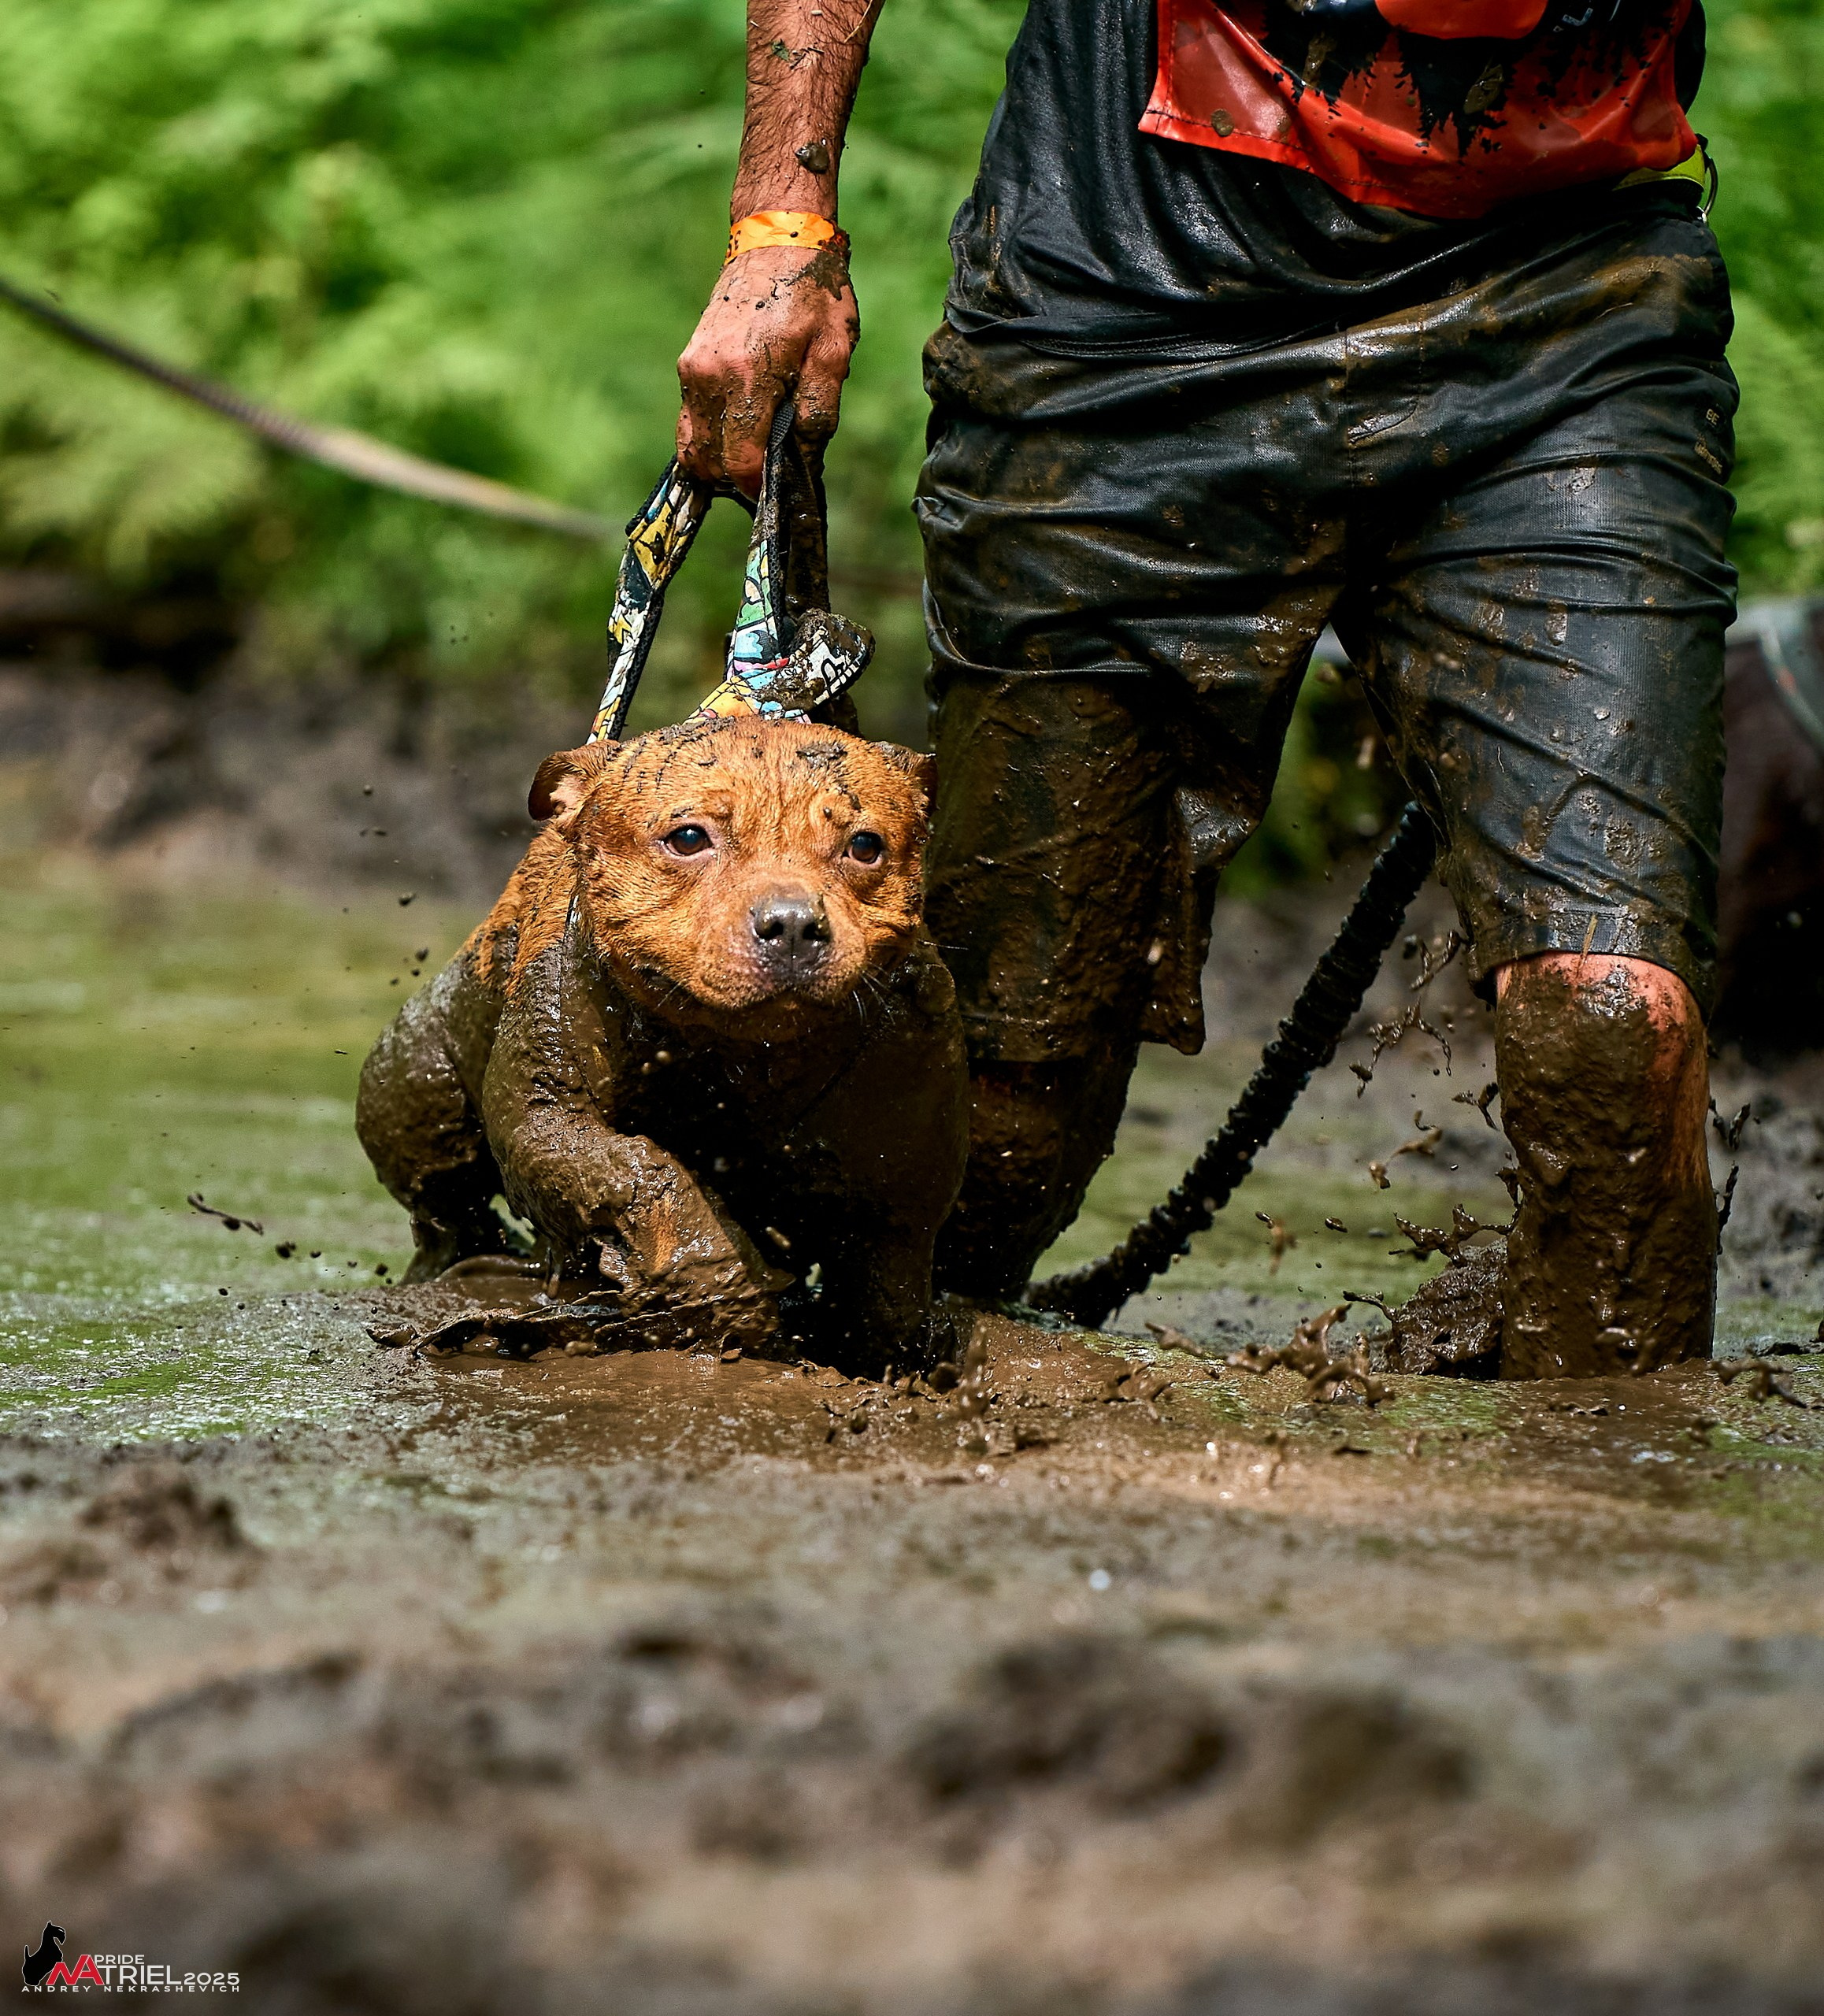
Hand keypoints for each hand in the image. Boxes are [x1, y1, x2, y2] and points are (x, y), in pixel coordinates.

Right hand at [676, 241, 858, 495]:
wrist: (776, 238)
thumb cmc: (813, 292)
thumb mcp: (834, 351)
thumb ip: (819, 410)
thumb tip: (804, 458)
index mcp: (747, 377)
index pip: (740, 461)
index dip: (756, 488)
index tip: (774, 494)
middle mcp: (709, 377)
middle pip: (709, 462)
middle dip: (736, 482)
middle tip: (768, 479)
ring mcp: (692, 369)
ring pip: (692, 446)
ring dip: (718, 464)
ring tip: (752, 460)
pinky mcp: (688, 363)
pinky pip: (690, 421)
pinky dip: (709, 440)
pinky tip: (737, 436)